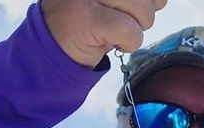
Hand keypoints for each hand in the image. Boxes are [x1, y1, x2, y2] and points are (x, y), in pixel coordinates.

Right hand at [41, 0, 166, 67]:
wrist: (51, 47)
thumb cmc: (87, 19)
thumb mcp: (114, 1)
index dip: (152, 0)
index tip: (138, 7)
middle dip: (143, 13)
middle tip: (122, 21)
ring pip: (144, 11)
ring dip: (136, 29)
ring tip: (114, 30)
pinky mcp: (88, 17)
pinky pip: (131, 31)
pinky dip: (129, 43)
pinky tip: (112, 42)